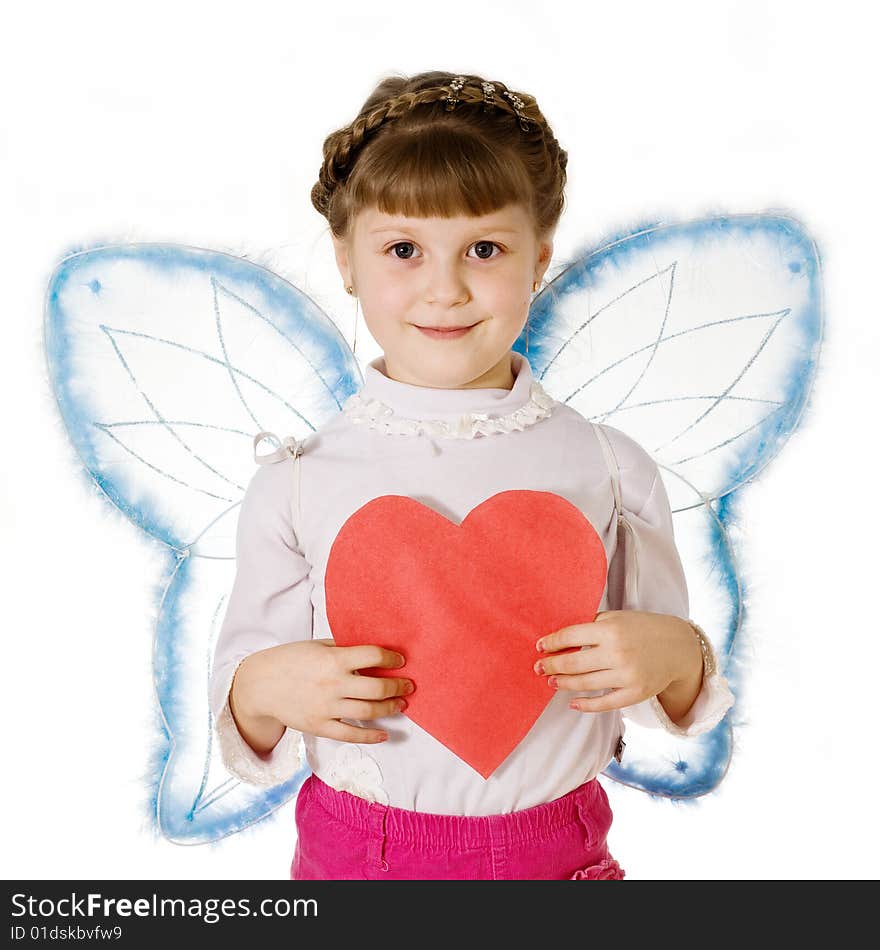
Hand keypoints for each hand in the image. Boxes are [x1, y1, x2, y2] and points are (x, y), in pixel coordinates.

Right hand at [232, 639, 413, 744]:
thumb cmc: (290, 659)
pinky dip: (372, 737)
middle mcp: (333, 684)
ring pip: (369, 712)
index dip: (392, 657)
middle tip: (409, 685)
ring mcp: (327, 708)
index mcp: (333, 659)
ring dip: (390, 708)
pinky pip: (351, 735)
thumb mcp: (317, 645)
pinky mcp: (320, 726)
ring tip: (401, 704)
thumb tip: (372, 652)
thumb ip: (344, 648)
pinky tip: (385, 734)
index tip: (400, 660)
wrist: (260, 684)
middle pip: (378, 687)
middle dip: (398, 686)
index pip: (373, 655)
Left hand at [533, 610, 702, 713]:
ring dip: (563, 683)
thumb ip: (591, 624)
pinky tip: (572, 702)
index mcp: (610, 630)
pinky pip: (603, 703)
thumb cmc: (641, 629)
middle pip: (573, 662)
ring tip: (551, 681)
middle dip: (551, 665)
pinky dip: (584, 705)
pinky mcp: (634, 693)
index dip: (551, 642)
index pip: (570, 636)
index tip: (539, 647)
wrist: (678, 647)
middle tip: (538, 667)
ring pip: (584, 683)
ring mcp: (626, 675)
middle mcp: (617, 653)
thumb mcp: (617, 618)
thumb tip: (560, 636)